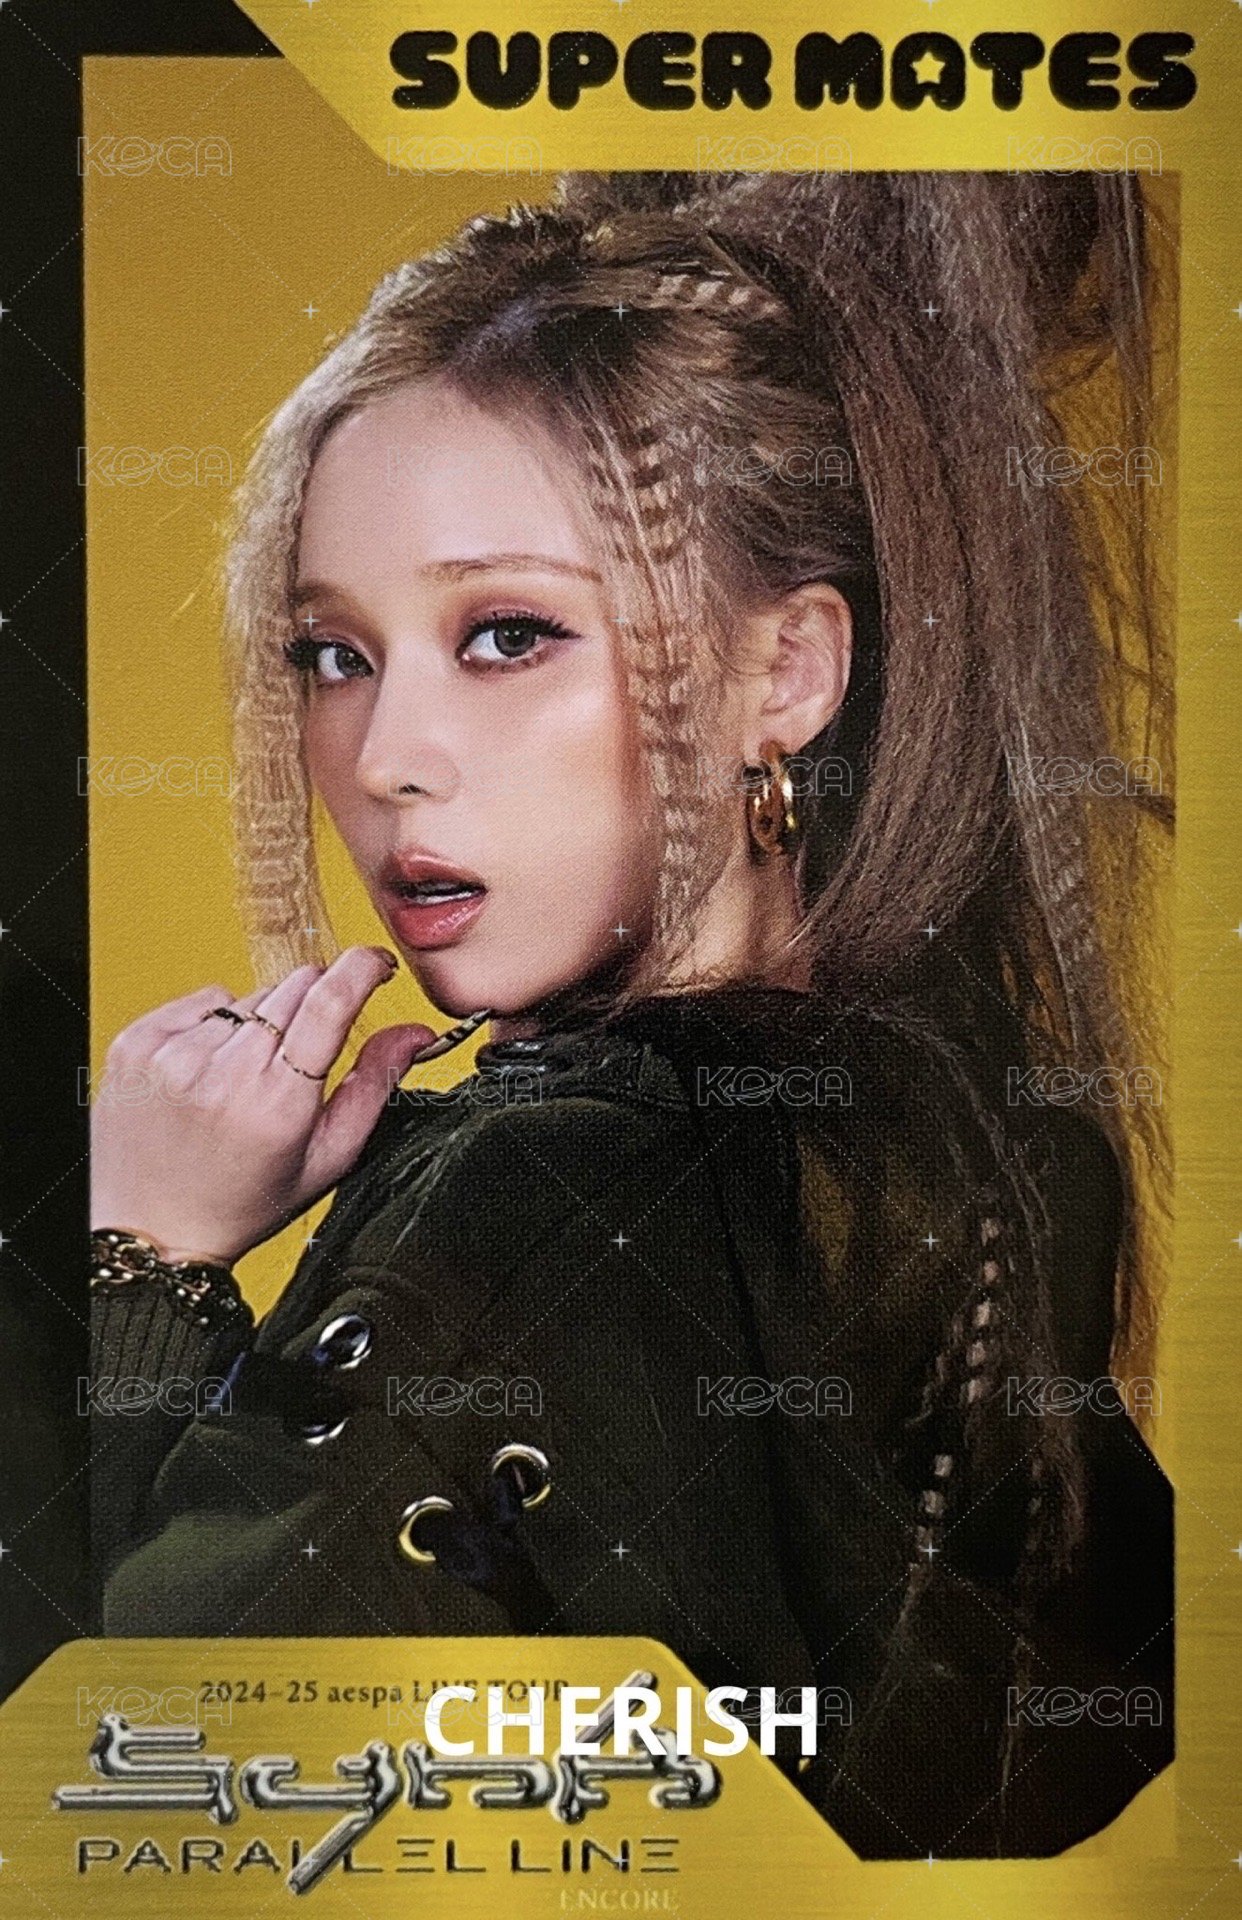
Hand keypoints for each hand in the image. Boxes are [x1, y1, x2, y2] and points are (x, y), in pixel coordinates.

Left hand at [90, 947, 435, 1263]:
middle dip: (314, 1005)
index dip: (362, 969)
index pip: (329, 1002)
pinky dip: (214, 1027)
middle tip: (298, 1060)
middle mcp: (221, 1075)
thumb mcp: (326, 1158)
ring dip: (260, 1025)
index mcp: (277, 1105)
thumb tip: (415, 1034)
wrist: (151, 1230)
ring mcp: (173, 1055)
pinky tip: (208, 1072)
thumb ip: (376, 1086)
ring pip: (249, 996)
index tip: (376, 963)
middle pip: (294, 988)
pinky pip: (202, 1002)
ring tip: (243, 1082)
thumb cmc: (241, 1203)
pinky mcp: (138, 1042)